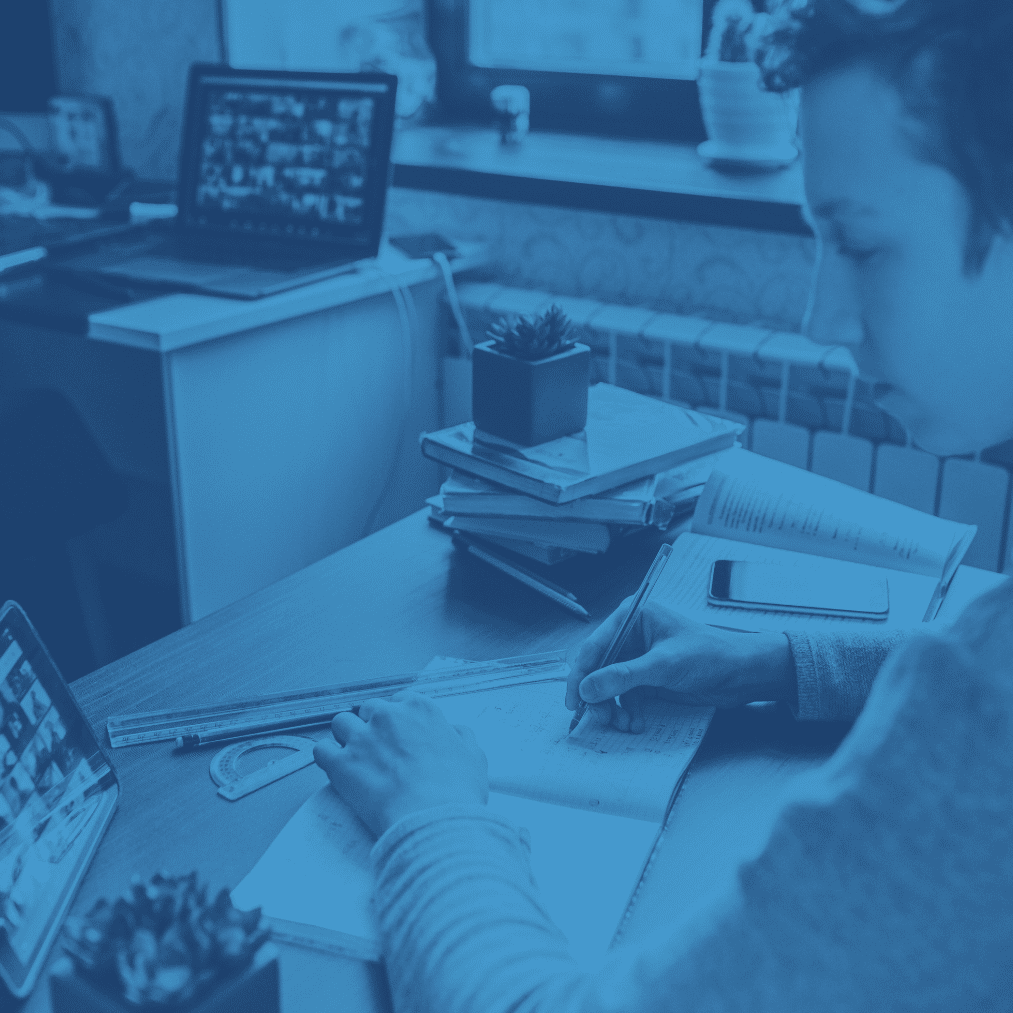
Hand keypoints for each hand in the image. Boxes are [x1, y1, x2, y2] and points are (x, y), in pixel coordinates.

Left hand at [313, 692, 488, 837]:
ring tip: (356, 760)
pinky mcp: (341, 764)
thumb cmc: (455, 792)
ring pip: (341, 724)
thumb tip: (453, 732)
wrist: (433, 820)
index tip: (398, 735)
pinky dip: (326, 759)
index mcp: (419, 709)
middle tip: (378, 752)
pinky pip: (320, 750)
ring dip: (346, 738)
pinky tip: (337, 770)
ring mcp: (362, 738)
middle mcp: (388, 717)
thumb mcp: (473, 755)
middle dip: (371, 727)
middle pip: (368, 710)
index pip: (398, 702)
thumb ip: (460, 736)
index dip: (397, 721)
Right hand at [565, 599, 795, 731]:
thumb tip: (588, 688)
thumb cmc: (710, 655)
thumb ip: (623, 676)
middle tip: (599, 718)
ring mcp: (639, 657)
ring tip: (621, 724)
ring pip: (609, 686)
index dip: (581, 674)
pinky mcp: (648, 677)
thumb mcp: (664, 665)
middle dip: (597, 695)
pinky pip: (625, 696)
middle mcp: (631, 635)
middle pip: (598, 668)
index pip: (595, 646)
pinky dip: (626, 711)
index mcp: (632, 617)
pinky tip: (635, 722)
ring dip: (611, 707)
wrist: (742, 674)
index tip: (575, 699)